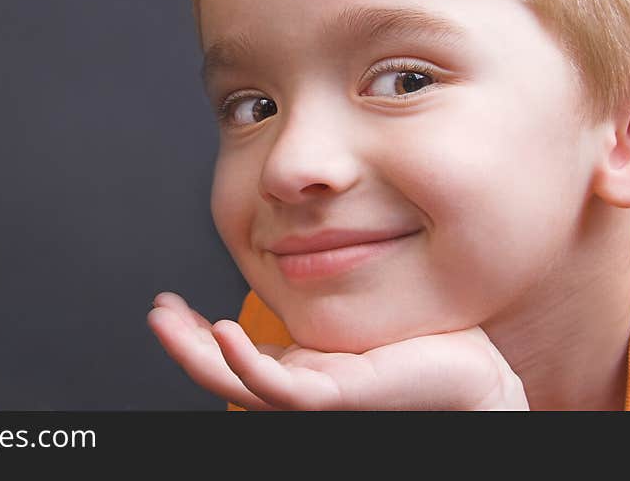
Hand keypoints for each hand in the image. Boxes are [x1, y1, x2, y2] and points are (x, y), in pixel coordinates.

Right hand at [147, 292, 528, 409]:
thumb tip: (297, 231)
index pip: (233, 354)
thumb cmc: (422, 333)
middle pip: (225, 372)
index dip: (196, 333)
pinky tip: (224, 336)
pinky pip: (284, 389)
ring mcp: (318, 395)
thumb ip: (322, 280)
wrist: (473, 368)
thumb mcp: (354, 299)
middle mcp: (301, 385)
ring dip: (198, 356)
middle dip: (183, 344)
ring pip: (241, 385)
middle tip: (156, 313)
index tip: (171, 303)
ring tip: (166, 322)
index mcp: (300, 365)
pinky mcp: (341, 397)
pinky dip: (247, 368)